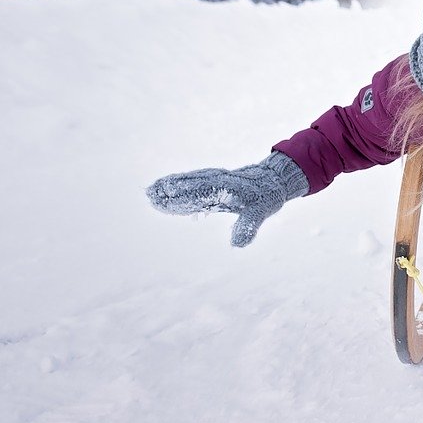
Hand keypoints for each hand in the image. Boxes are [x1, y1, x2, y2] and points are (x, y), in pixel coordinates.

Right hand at [145, 152, 308, 246]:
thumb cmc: (266, 197)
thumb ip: (248, 228)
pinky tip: (166, 187)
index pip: (199, 195)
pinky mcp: (213, 180)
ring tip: (151, 190)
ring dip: (171, 185)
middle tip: (149, 195)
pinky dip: (179, 182)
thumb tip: (238, 244)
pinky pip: (193, 180)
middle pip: (190, 186)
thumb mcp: (260, 214)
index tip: (164, 201)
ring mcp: (214, 179)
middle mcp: (218, 181)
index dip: (182, 199)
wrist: (273, 179)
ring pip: (189, 181)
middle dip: (170, 191)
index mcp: (227, 190)